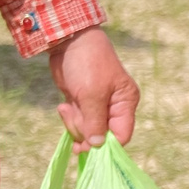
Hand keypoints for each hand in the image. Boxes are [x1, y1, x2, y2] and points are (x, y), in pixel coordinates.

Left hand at [49, 25, 138, 152]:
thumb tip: (98, 146)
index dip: (106, 145)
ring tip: (66, 108)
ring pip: (86, 129)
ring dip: (74, 123)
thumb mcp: (92, 94)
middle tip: (71, 116)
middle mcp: (113, 106)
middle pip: (101, 135)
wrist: (67, 41)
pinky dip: (69, 116)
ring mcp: (96, 104)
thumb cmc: (86, 64)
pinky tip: (63, 105)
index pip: (121, 135)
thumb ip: (95, 122)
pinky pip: (76, 119)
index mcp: (125, 103)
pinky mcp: (81, 101)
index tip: (87, 147)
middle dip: (84, 131)